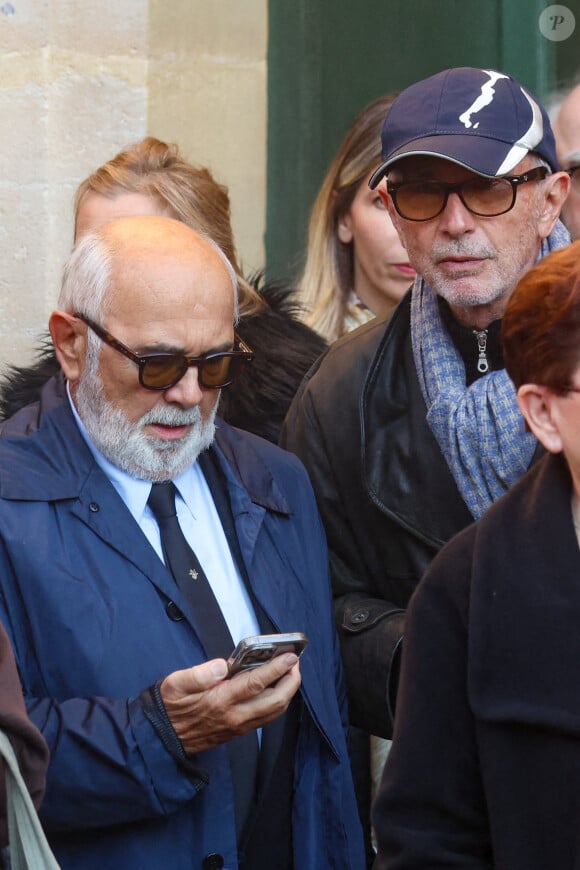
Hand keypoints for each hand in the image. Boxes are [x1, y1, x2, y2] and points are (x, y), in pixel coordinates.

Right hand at [160, 654, 300, 754]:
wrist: (163, 739)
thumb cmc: (170, 706)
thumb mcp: (174, 684)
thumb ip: (198, 674)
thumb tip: (221, 665)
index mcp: (220, 701)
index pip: (256, 684)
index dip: (276, 669)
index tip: (290, 657)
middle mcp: (234, 716)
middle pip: (275, 701)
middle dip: (291, 681)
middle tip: (295, 663)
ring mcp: (238, 726)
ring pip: (274, 712)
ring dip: (288, 693)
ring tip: (291, 674)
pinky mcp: (238, 731)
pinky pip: (266, 718)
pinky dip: (278, 703)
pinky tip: (277, 690)